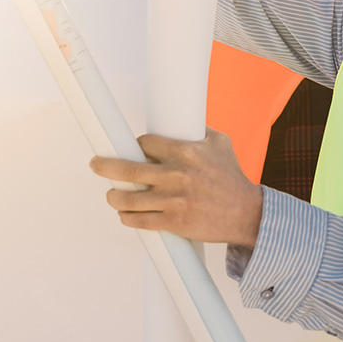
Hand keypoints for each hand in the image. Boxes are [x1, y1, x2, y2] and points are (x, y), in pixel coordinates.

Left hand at [90, 129, 264, 246]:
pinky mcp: (174, 222)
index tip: (133, 152)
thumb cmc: (233, 178)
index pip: (144, 144)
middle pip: (125, 170)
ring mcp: (173, 200)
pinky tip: (126, 215)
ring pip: (128, 200)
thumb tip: (181, 119)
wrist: (247, 213)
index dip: (135, 147)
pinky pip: (140, 221)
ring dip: (114, 198)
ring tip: (112, 196)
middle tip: (95, 164)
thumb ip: (198, 130)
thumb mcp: (220, 143)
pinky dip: (128, 219)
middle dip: (103, 166)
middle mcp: (176, 175)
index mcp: (185, 151)